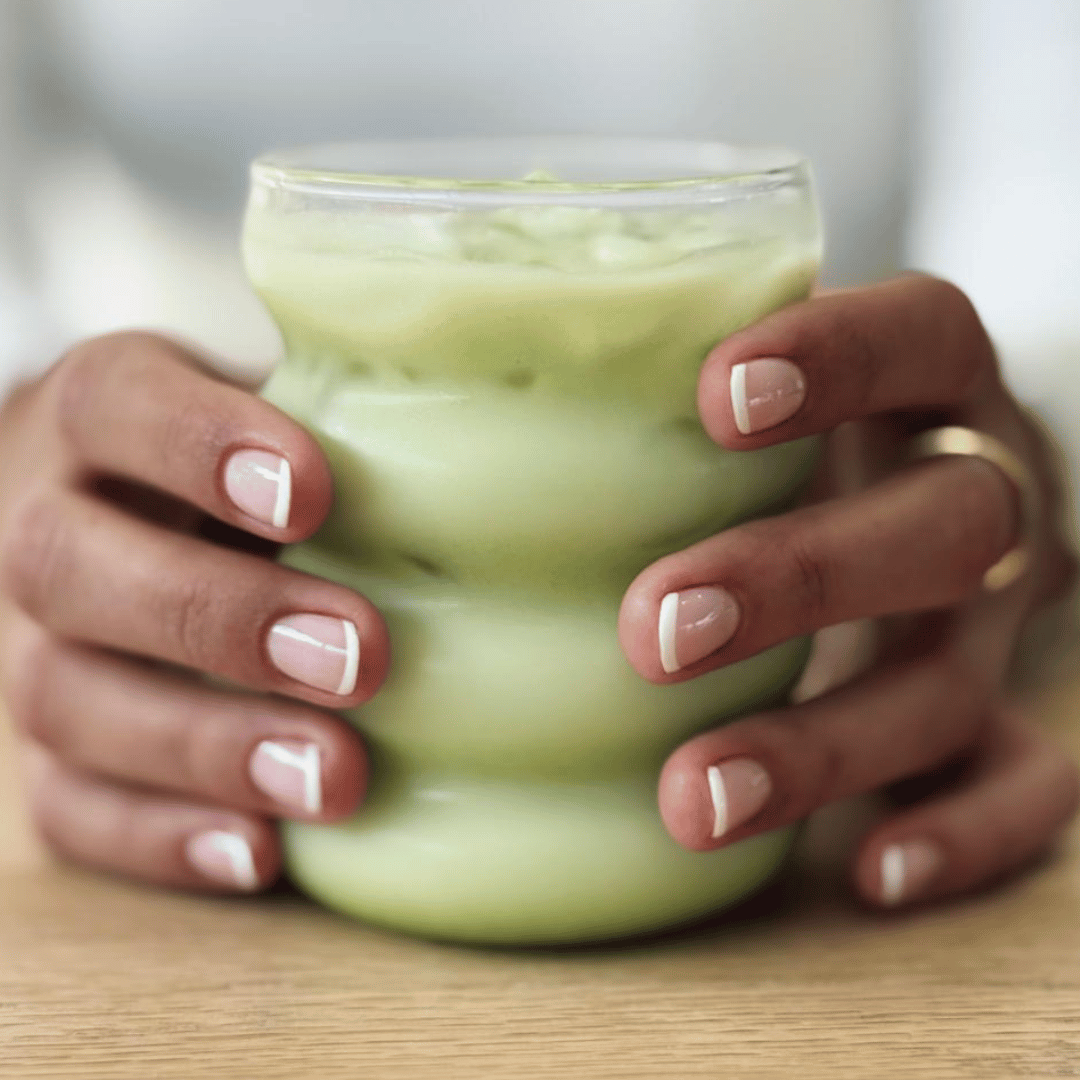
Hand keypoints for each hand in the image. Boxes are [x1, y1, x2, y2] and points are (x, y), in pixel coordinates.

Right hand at [0, 333, 386, 891]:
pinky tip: (263, 851)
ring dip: (206, 745)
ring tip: (335, 775)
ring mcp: (36, 648)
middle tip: (358, 656)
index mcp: (102, 421)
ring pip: (67, 698)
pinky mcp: (56, 751)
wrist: (131, 524)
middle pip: (71, 565)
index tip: (314, 493)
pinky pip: (72, 807)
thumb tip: (537, 439)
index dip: (199, 446)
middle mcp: (51, 530)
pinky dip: (163, 836)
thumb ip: (353, 410)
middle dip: (220, 617)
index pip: (117, 406)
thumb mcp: (281, 410)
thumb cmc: (243, 468)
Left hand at [619, 274, 1079, 907]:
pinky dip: (960, 830)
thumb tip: (395, 421)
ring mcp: (988, 619)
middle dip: (803, 577)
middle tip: (659, 630)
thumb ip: (613, 378)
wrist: (887, 507)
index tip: (720, 395)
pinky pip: (1018, 781)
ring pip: (952, 679)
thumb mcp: (713, 382)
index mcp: (920, 387)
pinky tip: (867, 870)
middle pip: (945, 524)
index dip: (843, 358)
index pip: (920, 336)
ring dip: (828, 744)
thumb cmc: (762, 440)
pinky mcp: (993, 716)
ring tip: (696, 796)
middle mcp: (972, 498)